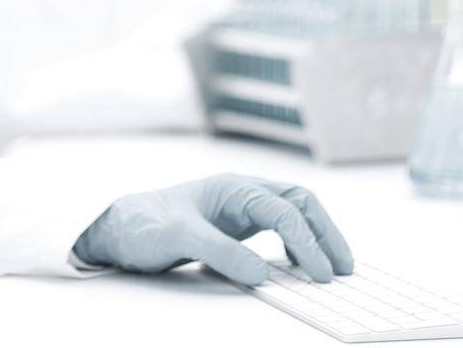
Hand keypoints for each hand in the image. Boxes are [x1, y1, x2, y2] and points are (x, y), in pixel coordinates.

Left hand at [71, 173, 353, 286]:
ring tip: (333, 267)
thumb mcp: (178, 238)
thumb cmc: (144, 225)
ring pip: (294, 212)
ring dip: (316, 235)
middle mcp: (241, 193)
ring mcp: (240, 207)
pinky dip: (299, 242)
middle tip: (343, 267)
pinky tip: (303, 264)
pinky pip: (280, 227)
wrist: (120, 227)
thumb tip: (262, 271)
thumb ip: (219, 251)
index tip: (321, 274)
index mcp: (231, 188)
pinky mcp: (237, 225)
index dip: (306, 242)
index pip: (283, 211)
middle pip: (299, 202)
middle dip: (325, 232)